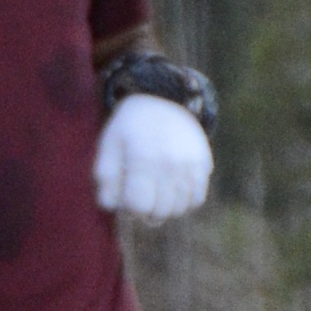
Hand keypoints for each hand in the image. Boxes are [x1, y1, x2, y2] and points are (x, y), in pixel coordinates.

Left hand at [94, 98, 212, 220]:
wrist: (163, 98)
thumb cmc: (130, 128)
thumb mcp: (109, 145)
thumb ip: (106, 178)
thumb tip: (111, 206)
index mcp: (142, 158)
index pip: (138, 206)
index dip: (129, 209)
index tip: (126, 198)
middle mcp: (170, 164)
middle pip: (160, 212)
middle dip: (145, 213)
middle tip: (140, 198)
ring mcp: (190, 165)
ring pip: (179, 209)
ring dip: (165, 209)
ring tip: (155, 194)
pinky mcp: (204, 164)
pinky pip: (196, 199)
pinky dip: (184, 202)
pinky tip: (171, 189)